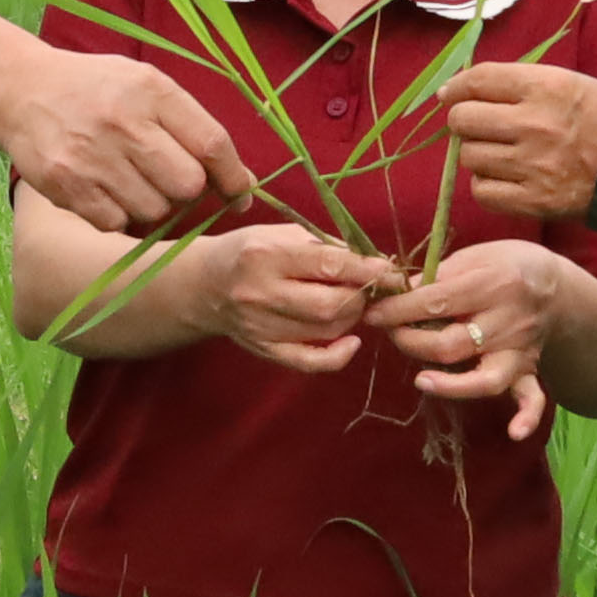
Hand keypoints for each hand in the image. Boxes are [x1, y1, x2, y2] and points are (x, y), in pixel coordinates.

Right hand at [0, 45, 246, 234]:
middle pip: (187, 185)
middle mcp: (123, 123)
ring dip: (152, 204)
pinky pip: (117, 224)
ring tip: (130, 179)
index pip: (212, 144)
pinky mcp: (67, 187)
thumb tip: (240, 178)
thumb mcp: (146, 85)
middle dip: (187, 190)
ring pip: (155, 210)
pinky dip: (118, 216)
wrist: (22, 90)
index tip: (239, 194)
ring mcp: (93, 157)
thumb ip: (192, 125)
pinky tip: (105, 190)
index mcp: (151, 91)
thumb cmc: (97, 89)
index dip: (233, 177)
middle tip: (167, 177)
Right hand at [174, 221, 395, 375]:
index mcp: (265, 255)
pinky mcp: (263, 349)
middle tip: (370, 288)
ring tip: (354, 302)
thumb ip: (325, 246)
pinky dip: (338, 356)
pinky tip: (352, 341)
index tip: (392, 271)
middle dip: (361, 297)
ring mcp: (260, 326)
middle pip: (330, 304)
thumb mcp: (281, 234)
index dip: (368, 270)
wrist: (204, 284)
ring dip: (353, 318)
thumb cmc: (250, 251)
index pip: (328, 265)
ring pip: (326, 331)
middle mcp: (260, 292)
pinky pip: (309, 362)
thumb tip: (374, 262)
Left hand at [373, 238, 583, 441]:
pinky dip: (526, 416)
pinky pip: (532, 397)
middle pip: (452, 344)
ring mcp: (520, 349)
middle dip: (411, 342)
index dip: (398, 310)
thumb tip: (397, 294)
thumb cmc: (506, 264)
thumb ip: (439, 276)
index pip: (436, 302)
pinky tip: (514, 433)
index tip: (373, 314)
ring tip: (422, 381)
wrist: (555, 283)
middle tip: (391, 333)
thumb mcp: (474, 255)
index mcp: (493, 284)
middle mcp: (509, 320)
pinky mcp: (529, 369)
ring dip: (451, 386)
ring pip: (487, 378)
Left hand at [440, 61, 596, 225]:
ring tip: (502, 154)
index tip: (450, 94)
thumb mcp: (568, 83)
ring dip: (478, 154)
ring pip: (469, 156)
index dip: (455, 87)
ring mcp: (531, 165)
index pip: (478, 80)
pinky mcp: (532, 200)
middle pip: (463, 120)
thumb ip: (518, 83)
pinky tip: (504, 178)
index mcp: (545, 87)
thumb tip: (459, 89)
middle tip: (479, 127)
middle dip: (464, 122)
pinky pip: (482, 191)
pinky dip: (486, 185)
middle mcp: (534, 123)